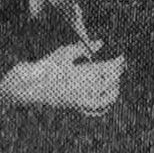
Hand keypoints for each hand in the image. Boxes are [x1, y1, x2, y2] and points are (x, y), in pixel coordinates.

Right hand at [0, 43, 124, 114]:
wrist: (31, 85)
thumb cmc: (48, 65)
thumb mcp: (64, 53)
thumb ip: (83, 48)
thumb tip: (100, 42)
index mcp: (79, 72)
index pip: (105, 68)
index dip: (116, 63)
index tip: (122, 57)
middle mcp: (82, 87)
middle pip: (107, 81)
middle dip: (117, 72)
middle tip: (121, 65)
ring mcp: (80, 98)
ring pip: (105, 96)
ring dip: (113, 87)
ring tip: (116, 79)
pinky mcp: (76, 106)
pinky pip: (95, 109)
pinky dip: (105, 104)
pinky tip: (109, 97)